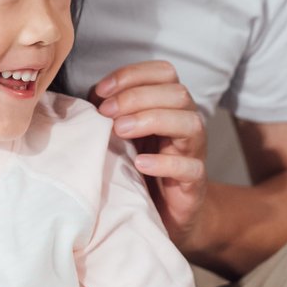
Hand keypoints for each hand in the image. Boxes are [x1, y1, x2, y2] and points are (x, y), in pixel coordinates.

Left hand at [91, 61, 205, 245]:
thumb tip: (91, 96)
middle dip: (137, 97)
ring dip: (152, 120)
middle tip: (107, 113)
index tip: (101, 90)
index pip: (164, 73)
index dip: (133, 75)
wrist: (163, 213)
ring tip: (120, 131)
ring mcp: (194, 152)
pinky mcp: (195, 183)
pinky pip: (190, 167)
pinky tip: (140, 163)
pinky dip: (165, 163)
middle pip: (177, 93)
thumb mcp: (123, 133)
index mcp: (170, 105)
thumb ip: (111, 111)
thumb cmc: (139, 166)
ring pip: (190, 123)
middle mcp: (187, 122)